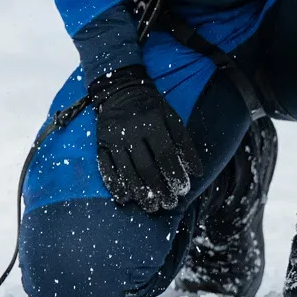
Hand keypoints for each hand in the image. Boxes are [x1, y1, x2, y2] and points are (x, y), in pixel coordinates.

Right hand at [89, 65, 203, 211]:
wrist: (119, 89)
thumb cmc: (151, 106)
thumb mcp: (171, 117)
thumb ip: (184, 143)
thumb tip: (196, 172)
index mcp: (151, 121)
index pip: (165, 155)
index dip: (175, 176)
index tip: (182, 191)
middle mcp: (130, 130)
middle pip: (146, 168)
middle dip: (160, 190)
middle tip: (169, 204)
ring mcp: (113, 138)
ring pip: (127, 173)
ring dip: (140, 194)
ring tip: (152, 207)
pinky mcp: (100, 144)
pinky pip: (106, 169)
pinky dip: (116, 186)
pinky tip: (126, 198)